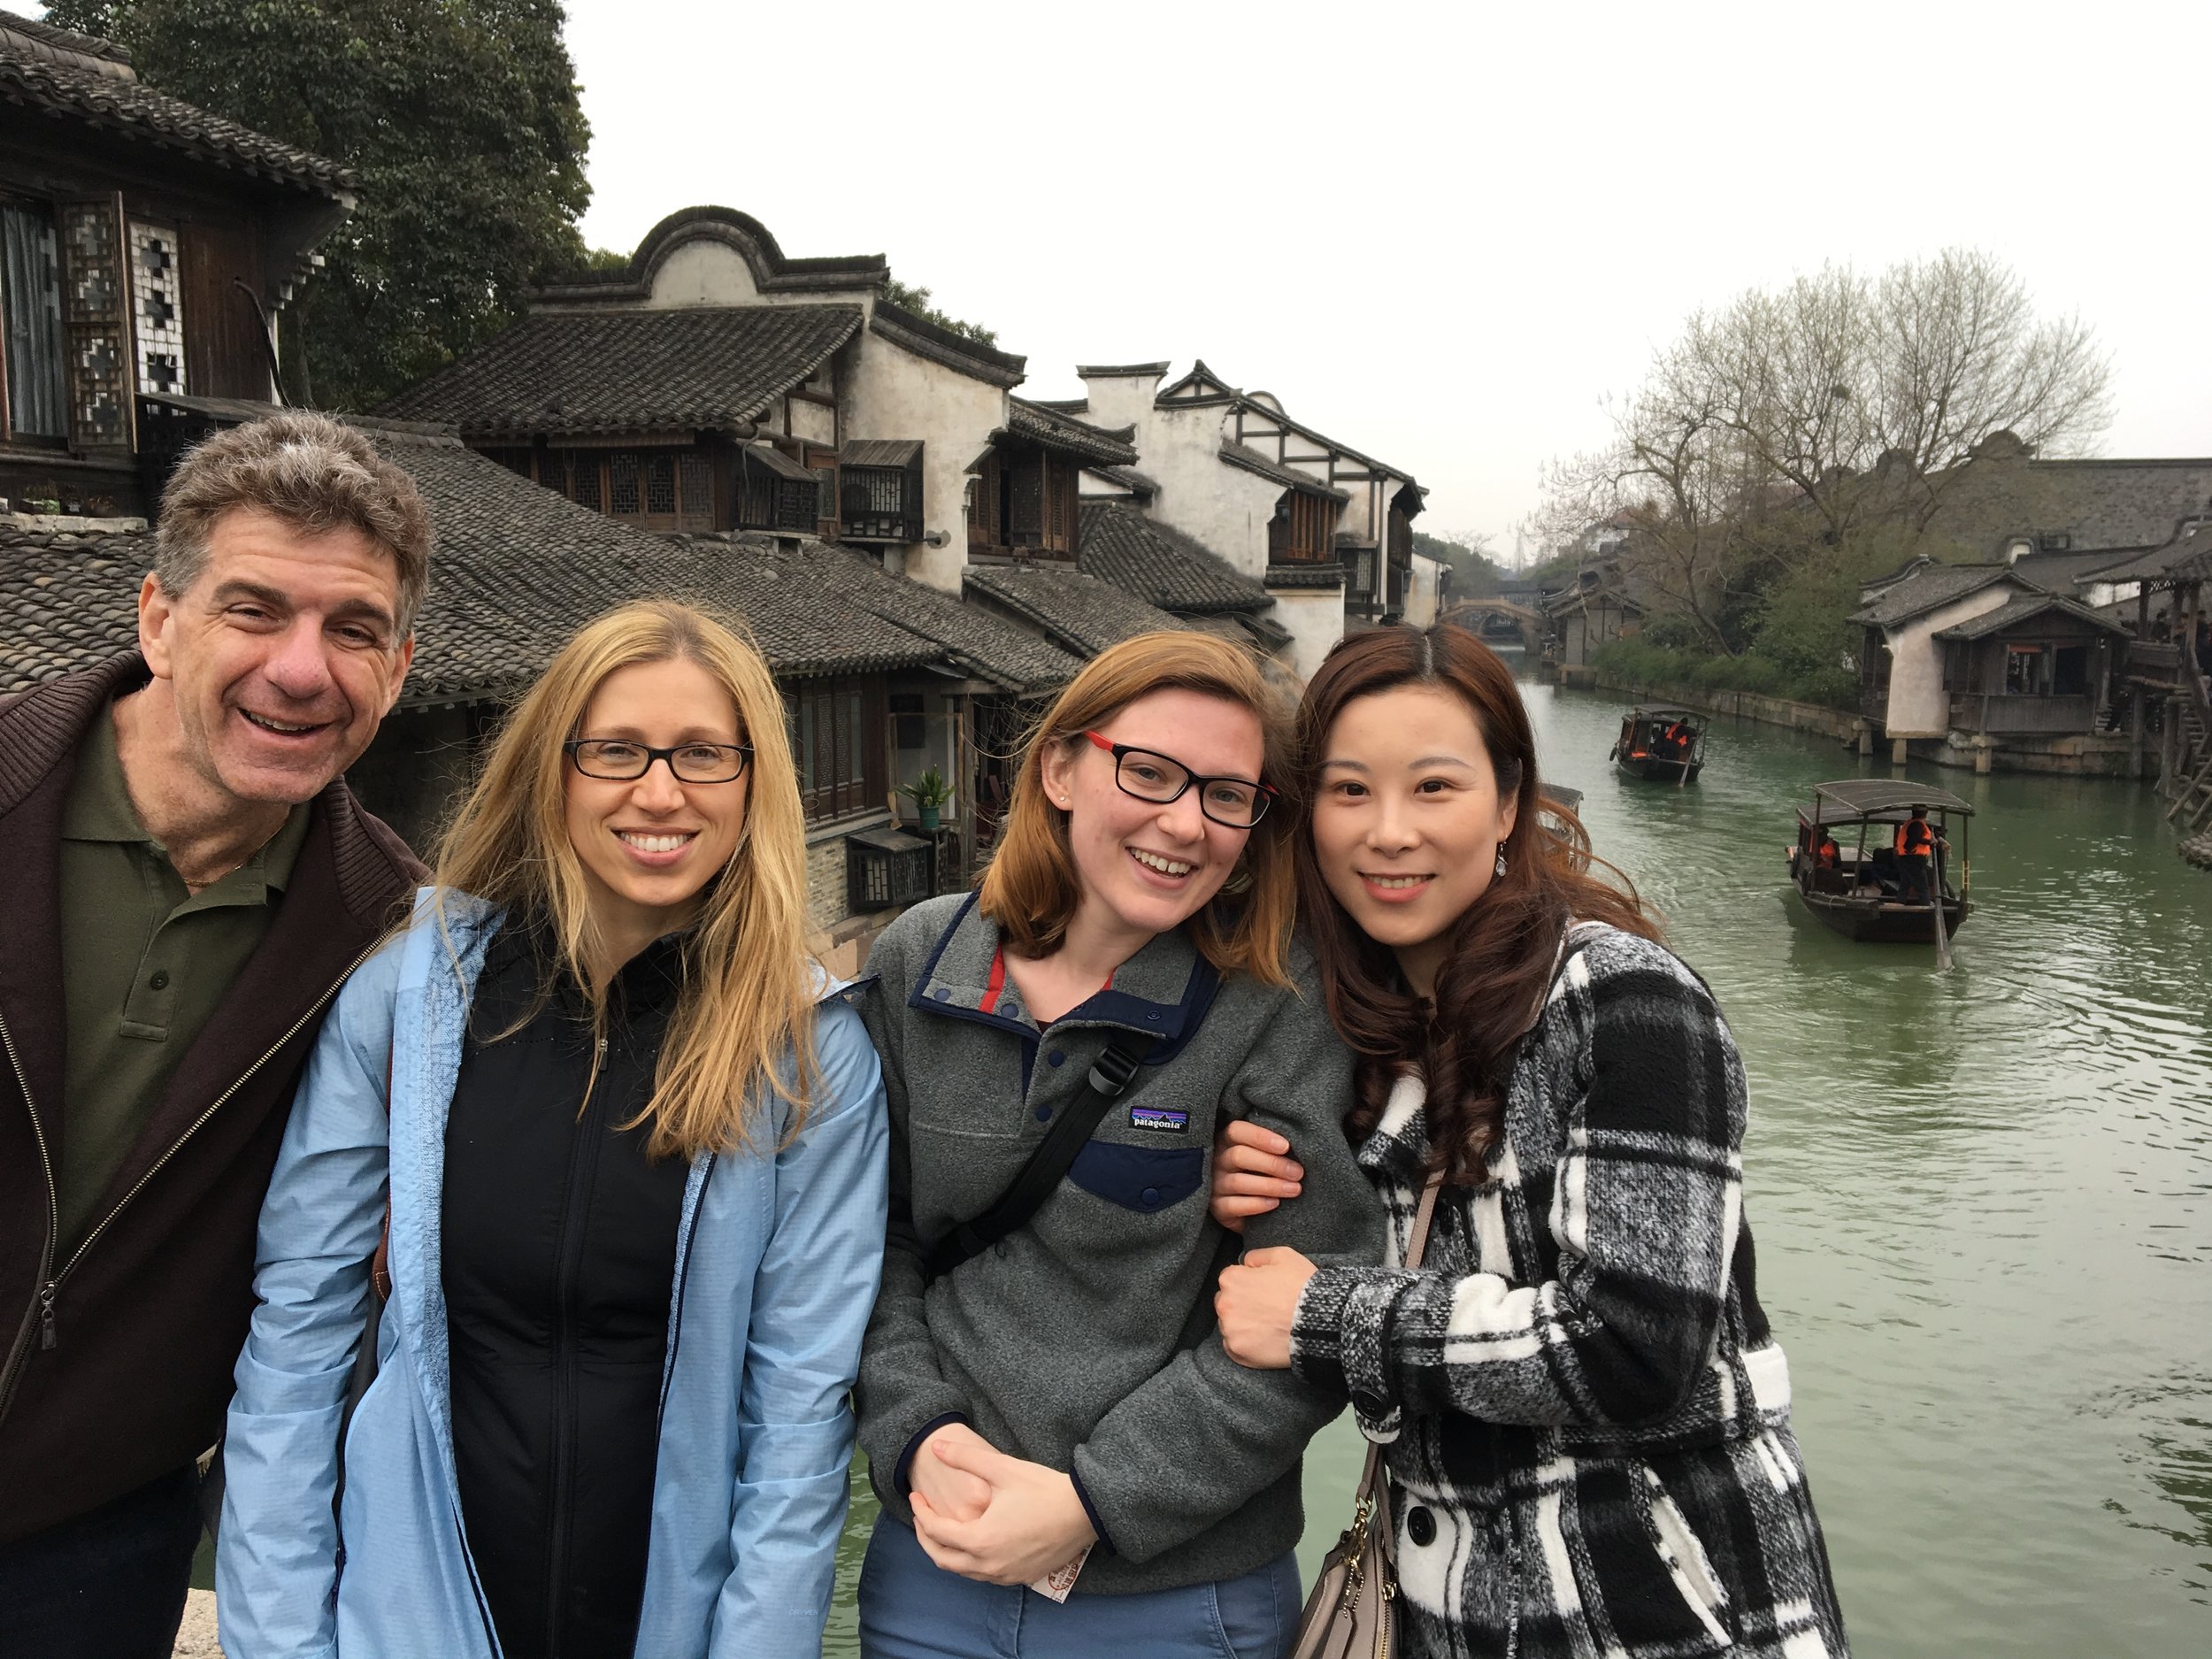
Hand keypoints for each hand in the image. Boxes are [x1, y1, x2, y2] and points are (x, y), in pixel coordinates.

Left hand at [909, 1438, 1096, 1584]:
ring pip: (963, 1571)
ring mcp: (1006, 1576)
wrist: (1086, 1512)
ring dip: (947, 1551)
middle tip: (922, 1515)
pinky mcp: (1021, 1578)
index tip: (915, 1496)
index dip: (921, 1512)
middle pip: (943, 1559)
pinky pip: (984, 1576)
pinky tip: (973, 1543)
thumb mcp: (1002, 1468)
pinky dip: (969, 1562)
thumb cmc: (1044, 1489)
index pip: (936, 1531)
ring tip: (942, 1527)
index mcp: (980, 1540)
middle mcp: (989, 1566)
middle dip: (926, 1537)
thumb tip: (936, 1446)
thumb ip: (965, 1457)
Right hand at [1209, 1120, 1303, 1232]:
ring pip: (1238, 1182)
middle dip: (1272, 1164)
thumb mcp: (1264, 1154)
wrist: (1249, 1206)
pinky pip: (1234, 1205)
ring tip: (1294, 1189)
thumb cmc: (1261, 1171)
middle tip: (1297, 1172)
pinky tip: (1275, 1203)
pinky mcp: (1218, 1208)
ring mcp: (1215, 1184)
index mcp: (1227, 1140)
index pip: (1237, 1131)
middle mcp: (1217, 1160)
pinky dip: (1257, 1204)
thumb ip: (1274, 1147)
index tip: (1286, 1146)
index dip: (1260, 1137)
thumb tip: (1301, 1145)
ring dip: (1270, 1185)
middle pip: (1239, 1155)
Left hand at [1214, 1246, 1317, 1369]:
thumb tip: (1246, 1263)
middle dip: (1242, 1303)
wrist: (1318, 1321)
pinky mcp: (1237, 1351)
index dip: (1248, 1283)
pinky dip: (1246, 1344)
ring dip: (1243, 1324)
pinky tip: (1264, 1338)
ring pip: (1230, 1325)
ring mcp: (1230, 1330)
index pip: (1230, 1279)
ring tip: (1268, 1324)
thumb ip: (1257, 1256)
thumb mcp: (1283, 1256)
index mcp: (1232, 1279)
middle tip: (1267, 1308)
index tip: (1263, 1290)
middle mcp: (1225, 1304)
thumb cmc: (1302, 1287)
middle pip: (1227, 1302)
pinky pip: (1234, 1347)